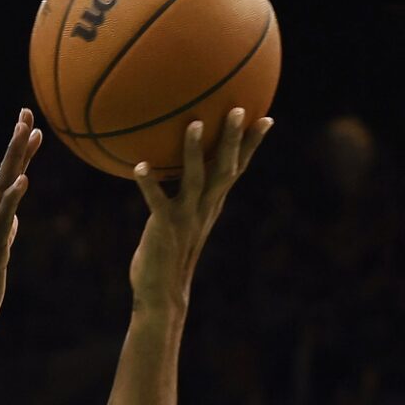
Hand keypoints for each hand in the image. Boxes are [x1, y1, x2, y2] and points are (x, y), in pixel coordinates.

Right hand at [0, 110, 38, 373]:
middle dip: (16, 143)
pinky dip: (13, 199)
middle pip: (5, 174)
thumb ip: (4, 237)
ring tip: (26, 132)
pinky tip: (23, 181)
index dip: (20, 153)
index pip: (9, 180)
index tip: (29, 126)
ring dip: (15, 160)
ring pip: (4, 189)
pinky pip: (3, 221)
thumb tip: (12, 222)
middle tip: (26, 112)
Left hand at [128, 107, 273, 310]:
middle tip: (239, 109)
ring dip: (195, 151)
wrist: (163, 295)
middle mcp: (204, 208)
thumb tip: (174, 172)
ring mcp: (186, 218)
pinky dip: (149, 184)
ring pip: (195, 178)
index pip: (237, 169)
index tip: (265, 117)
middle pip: (225, 168)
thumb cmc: (168, 256)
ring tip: (195, 124)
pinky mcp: (165, 228)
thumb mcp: (182, 222)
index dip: (252, 145)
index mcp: (211, 205)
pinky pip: (157, 201)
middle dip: (234, 139)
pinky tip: (139, 166)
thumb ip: (184, 198)